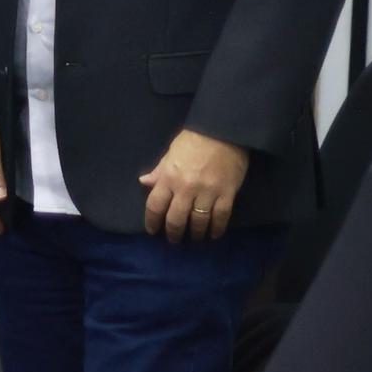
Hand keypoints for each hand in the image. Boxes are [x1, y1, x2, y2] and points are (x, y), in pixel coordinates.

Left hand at [140, 129, 249, 243]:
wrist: (224, 132)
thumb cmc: (193, 141)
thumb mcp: (170, 154)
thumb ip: (159, 172)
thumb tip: (143, 182)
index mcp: (168, 178)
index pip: (155, 206)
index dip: (152, 222)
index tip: (153, 230)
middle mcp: (186, 188)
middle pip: (176, 219)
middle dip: (173, 233)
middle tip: (174, 239)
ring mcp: (207, 192)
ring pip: (198, 221)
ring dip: (196, 233)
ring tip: (195, 238)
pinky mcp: (227, 193)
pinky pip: (221, 216)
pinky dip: (217, 228)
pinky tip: (214, 234)